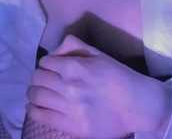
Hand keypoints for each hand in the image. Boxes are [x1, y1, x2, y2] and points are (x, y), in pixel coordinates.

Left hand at [25, 35, 171, 137]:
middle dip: (38, 78)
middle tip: (43, 81)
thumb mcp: (99, 54)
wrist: (138, 105)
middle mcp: (69, 86)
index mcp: (76, 67)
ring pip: (36, 96)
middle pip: (37, 79)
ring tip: (38, 93)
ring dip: (33, 93)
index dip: (46, 64)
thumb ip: (75, 46)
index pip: (45, 62)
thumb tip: (55, 51)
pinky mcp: (72, 126)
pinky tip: (36, 107)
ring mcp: (69, 107)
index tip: (50, 68)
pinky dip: (33, 110)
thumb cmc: (119, 77)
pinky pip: (41, 116)